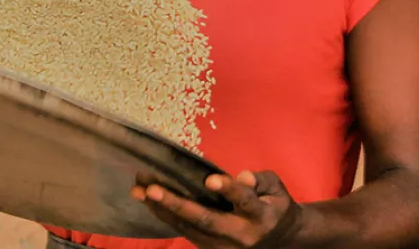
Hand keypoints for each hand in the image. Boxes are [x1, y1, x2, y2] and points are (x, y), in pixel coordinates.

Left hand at [134, 169, 304, 248]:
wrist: (280, 240)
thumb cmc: (274, 205)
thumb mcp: (276, 188)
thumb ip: (260, 180)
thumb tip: (243, 177)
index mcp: (260, 216)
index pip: (245, 201)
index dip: (228, 190)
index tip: (210, 180)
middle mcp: (240, 234)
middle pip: (207, 220)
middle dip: (177, 204)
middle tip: (152, 189)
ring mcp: (223, 246)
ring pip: (190, 228)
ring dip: (162, 210)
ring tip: (139, 191)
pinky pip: (185, 232)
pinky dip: (166, 217)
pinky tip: (149, 202)